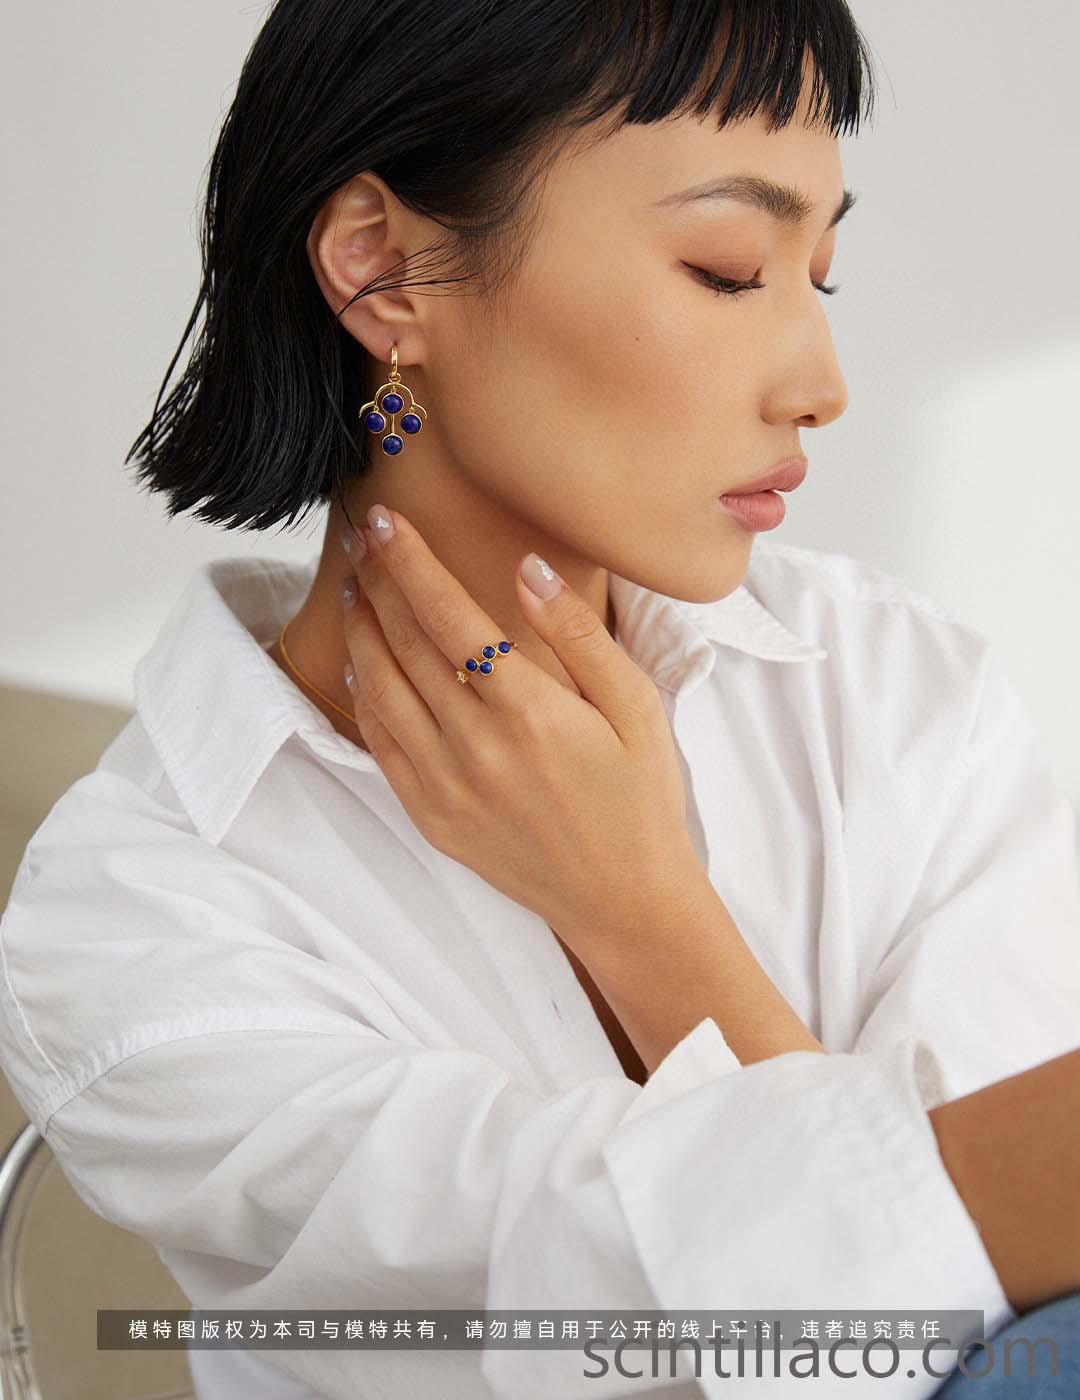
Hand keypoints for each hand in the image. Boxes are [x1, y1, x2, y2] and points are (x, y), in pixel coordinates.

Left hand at [339, 505, 707, 955]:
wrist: (622, 896)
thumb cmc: (639, 794)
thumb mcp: (635, 705)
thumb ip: (578, 633)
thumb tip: (525, 567)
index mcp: (529, 710)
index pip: (447, 615)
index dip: (410, 561)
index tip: (386, 520)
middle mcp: (475, 746)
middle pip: (404, 643)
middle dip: (377, 580)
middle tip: (362, 536)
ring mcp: (444, 786)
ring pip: (379, 690)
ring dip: (359, 631)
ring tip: (354, 586)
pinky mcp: (429, 817)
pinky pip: (379, 744)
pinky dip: (362, 696)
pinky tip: (361, 662)